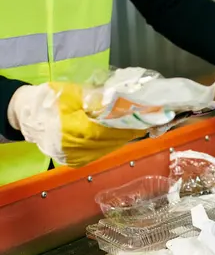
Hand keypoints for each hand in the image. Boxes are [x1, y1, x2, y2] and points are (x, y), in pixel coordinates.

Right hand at [8, 82, 145, 166]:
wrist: (27, 115)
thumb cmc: (50, 99)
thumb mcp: (74, 93)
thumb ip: (98, 99)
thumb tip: (124, 100)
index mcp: (75, 129)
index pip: (110, 130)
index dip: (128, 125)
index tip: (145, 119)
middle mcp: (76, 148)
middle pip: (112, 141)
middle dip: (130, 131)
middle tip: (146, 121)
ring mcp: (76, 157)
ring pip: (108, 148)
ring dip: (123, 138)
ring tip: (136, 126)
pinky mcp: (75, 161)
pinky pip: (100, 152)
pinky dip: (111, 143)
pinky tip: (119, 134)